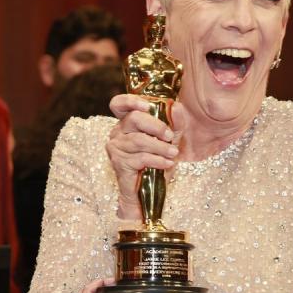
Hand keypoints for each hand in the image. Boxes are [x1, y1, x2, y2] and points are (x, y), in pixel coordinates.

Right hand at [106, 94, 185, 219]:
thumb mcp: (169, 141)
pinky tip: (167, 164)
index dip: (130, 101)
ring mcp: (116, 147)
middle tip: (170, 136)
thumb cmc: (155, 162)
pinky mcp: (119, 163)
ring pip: (139, 140)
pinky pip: (140, 158)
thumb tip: (177, 107)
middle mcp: (117, 132)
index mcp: (127, 121)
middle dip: (156, 126)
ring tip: (173, 153)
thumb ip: (174, 124)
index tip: (148, 105)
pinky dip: (157, 160)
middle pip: (133, 119)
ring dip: (160, 147)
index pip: (119, 104)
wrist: (146, 191)